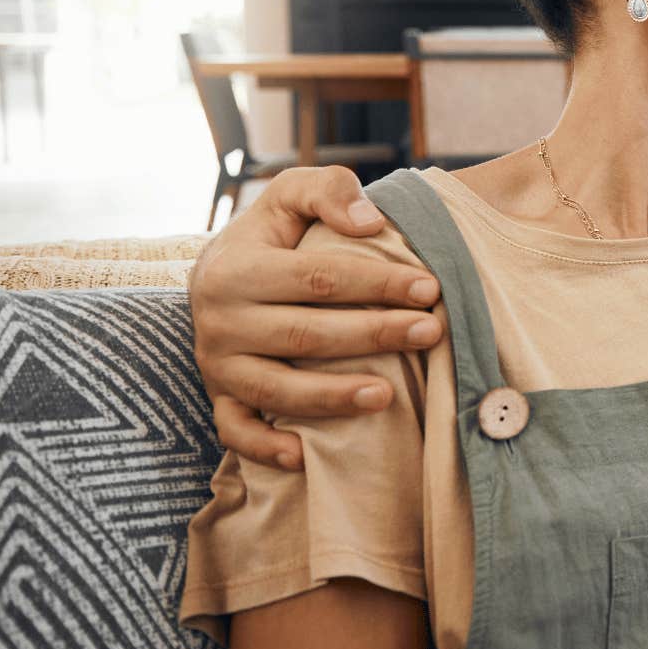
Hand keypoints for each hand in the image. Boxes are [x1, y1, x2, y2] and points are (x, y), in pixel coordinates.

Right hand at [189, 166, 440, 471]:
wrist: (217, 274)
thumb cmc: (273, 234)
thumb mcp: (291, 194)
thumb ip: (328, 191)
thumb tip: (369, 222)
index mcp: (237, 268)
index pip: (318, 277)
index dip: (377, 282)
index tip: (431, 287)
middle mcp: (219, 320)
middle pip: (305, 334)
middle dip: (374, 334)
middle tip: (431, 331)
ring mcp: (216, 364)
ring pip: (276, 389)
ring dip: (332, 397)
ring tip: (387, 395)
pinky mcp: (218, 396)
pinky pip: (235, 430)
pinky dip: (264, 447)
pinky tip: (304, 457)